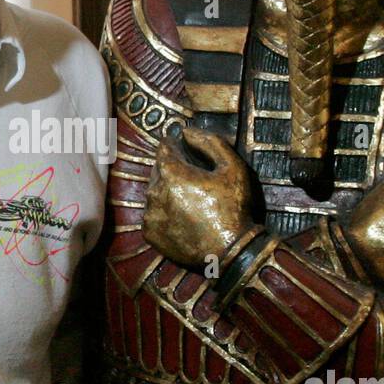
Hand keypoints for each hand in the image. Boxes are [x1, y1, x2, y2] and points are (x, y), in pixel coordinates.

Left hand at [142, 127, 253, 270]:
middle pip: (158, 170)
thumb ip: (210, 142)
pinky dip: (164, 213)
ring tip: (190, 200)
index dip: (175, 145)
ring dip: (167, 191)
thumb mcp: (232, 167)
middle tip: (193, 178)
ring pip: (154, 193)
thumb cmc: (233, 208)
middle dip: (172, 169)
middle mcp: (154, 192)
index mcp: (171, 173)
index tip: (184, 147)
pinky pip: (153, 215)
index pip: (164, 147)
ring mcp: (150, 215)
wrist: (230, 252)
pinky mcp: (150, 234)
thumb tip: (188, 131)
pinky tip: (183, 217)